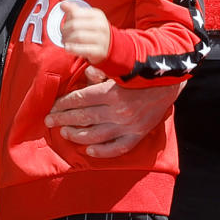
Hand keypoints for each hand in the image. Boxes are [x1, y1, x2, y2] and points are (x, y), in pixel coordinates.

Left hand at [45, 67, 179, 157]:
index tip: (52, 107)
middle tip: (49, 121)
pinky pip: (117, 148)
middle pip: (83, 118)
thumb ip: (102, 72)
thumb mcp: (121, 68)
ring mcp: (128, 126)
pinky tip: (88, 149)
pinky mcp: (137, 135)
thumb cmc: (141, 73)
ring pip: (95, 135)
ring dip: (76, 135)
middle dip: (63, 119)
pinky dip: (101, 151)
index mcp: (112, 93)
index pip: (80, 100)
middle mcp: (118, 112)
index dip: (63, 104)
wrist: (170, 83)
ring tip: (64, 132)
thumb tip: (87, 74)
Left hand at [60, 0, 110, 62]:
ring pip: (77, 37)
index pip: (75, 13)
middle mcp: (101, 25)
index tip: (63, 25)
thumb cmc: (94, 31)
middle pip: (74, 25)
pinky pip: (82, 49)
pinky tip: (68, 48)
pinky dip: (72, 48)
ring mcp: (101, 39)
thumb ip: (75, 11)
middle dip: (64, 31)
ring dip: (66, 40)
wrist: (110, 46)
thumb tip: (62, 4)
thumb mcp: (87, 18)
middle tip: (63, 36)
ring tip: (65, 42)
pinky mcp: (99, 51)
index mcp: (97, 15)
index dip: (66, 20)